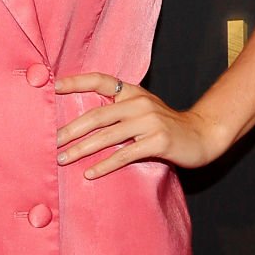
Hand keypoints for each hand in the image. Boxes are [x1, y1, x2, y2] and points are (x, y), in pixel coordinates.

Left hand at [53, 73, 229, 177]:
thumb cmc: (166, 126)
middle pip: (97, 115)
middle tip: (52, 142)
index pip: (101, 81)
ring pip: (107, 136)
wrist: (202, 135)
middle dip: (70, 130)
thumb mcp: (143, 110)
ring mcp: (149, 122)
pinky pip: (124, 155)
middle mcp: (140, 103)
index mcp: (134, 92)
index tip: (54, 87)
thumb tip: (83, 121)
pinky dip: (104, 165)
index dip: (77, 82)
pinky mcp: (157, 141)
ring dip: (81, 149)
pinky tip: (89, 173)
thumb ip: (119, 110)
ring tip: (62, 159)